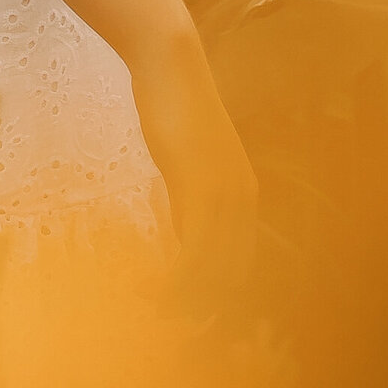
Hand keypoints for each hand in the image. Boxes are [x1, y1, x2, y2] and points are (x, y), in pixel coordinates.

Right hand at [127, 17, 258, 305]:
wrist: (170, 65)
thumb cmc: (173, 108)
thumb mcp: (187, 163)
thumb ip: (190, 199)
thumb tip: (181, 236)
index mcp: (245, 197)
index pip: (239, 267)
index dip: (213, 298)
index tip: (181, 314)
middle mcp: (244, 203)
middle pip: (230, 279)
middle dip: (199, 309)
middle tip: (163, 322)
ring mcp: (226, 198)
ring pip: (212, 276)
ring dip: (179, 302)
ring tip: (146, 306)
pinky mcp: (201, 192)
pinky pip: (191, 257)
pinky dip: (168, 282)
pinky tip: (141, 284)